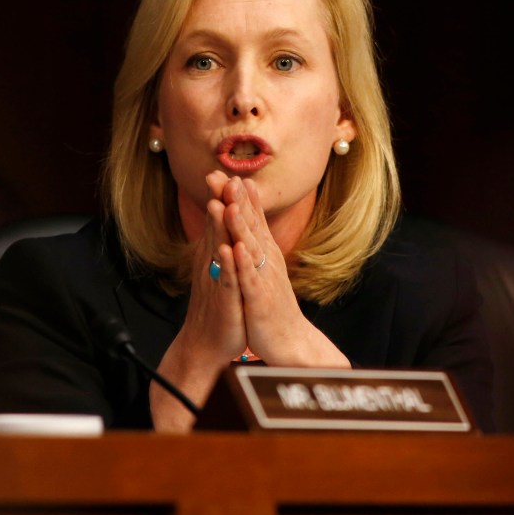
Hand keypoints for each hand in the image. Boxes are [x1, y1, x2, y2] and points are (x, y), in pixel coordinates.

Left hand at [211, 171, 348, 367]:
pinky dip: (243, 263)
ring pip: (251, 248)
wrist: (287, 342)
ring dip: (241, 225)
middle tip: (226, 176)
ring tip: (231, 203)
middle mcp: (266, 262)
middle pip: (252, 226)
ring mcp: (264, 279)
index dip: (240, 197)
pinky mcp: (260, 300)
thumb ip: (256, 244)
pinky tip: (236, 248)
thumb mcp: (261, 270)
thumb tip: (249, 220)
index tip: (228, 172)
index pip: (252, 220)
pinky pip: (250, 279)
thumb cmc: (270, 304)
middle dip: (238, 201)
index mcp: (264, 254)